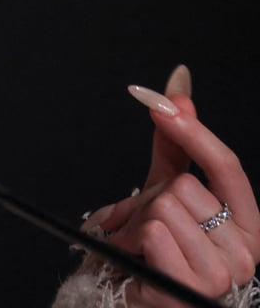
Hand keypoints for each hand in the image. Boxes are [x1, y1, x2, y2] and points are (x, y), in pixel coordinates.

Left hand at [93, 69, 258, 305]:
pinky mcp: (192, 288)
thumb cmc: (156, 248)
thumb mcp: (165, 189)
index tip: (162, 106)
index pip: (226, 166)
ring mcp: (222, 274)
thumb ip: (176, 143)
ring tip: (138, 245)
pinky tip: (136, 258)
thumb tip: (178, 90)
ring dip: (135, 223)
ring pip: (164, 209)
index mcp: (245, 222)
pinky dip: (132, 239)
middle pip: (182, 187)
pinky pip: (155, 234)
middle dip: (148, 200)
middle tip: (144, 225)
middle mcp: (244, 250)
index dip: (194, 132)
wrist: (131, 296)